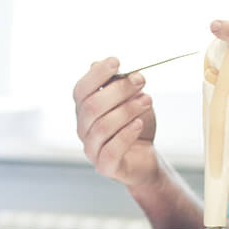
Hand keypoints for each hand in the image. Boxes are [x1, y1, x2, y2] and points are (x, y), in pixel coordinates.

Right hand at [72, 57, 160, 188]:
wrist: (145, 155)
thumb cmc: (134, 124)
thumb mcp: (128, 99)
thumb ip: (115, 83)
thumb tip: (97, 63)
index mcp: (84, 109)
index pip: (81, 90)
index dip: (97, 75)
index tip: (117, 62)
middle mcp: (83, 128)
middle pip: (92, 106)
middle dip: (118, 90)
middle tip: (140, 80)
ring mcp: (91, 148)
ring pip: (102, 126)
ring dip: (127, 110)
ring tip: (147, 101)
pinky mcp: (105, 166)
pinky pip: (111, 150)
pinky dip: (126, 134)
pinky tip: (139, 124)